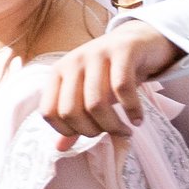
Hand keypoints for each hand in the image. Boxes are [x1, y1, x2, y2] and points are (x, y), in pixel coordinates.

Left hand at [41, 23, 182, 149]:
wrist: (139, 40)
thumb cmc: (110, 72)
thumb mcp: (88, 94)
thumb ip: (73, 119)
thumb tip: (59, 149)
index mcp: (57, 73)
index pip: (48, 113)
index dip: (67, 131)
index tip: (88, 134)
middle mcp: (72, 62)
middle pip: (71, 111)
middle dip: (92, 131)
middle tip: (110, 132)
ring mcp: (95, 54)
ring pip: (96, 103)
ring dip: (112, 125)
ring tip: (126, 131)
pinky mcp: (122, 51)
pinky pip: (123, 88)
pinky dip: (132, 110)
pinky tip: (138, 119)